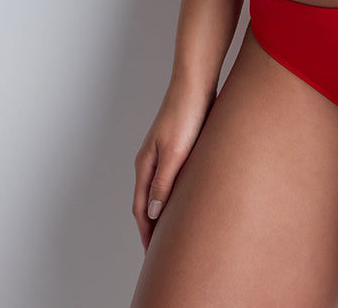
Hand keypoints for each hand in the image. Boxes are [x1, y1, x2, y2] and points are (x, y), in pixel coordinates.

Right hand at [132, 83, 214, 249]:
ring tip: (174, 231)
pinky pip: (172, 178)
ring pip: (160, 190)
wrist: (196, 83)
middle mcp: (151, 160)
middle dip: (152, 226)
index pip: (141, 208)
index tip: (152, 255)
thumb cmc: (186, 114)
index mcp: (145, 164)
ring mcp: (163, 153)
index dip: (146, 232)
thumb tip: (154, 213)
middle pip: (148, 201)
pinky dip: (175, 195)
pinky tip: (188, 199)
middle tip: (162, 250)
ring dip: (164, 211)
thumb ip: (164, 183)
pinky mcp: (178, 146)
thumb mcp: (175, 153)